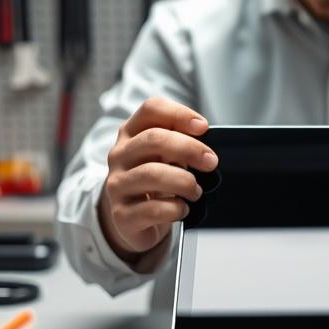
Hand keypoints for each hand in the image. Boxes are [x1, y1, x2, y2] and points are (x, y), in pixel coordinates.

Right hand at [98, 97, 217, 261]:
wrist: (130, 218)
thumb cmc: (153, 180)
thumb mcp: (164, 155)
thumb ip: (179, 142)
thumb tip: (204, 138)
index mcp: (131, 133)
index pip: (151, 109)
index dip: (180, 114)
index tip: (203, 127)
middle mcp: (120, 155)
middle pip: (154, 138)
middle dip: (189, 148)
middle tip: (211, 162)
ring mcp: (117, 185)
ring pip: (152, 174)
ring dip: (184, 182)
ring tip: (196, 191)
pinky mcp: (122, 214)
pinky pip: (153, 209)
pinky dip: (176, 208)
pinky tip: (182, 209)